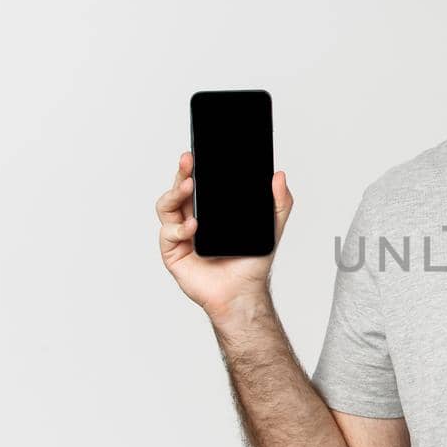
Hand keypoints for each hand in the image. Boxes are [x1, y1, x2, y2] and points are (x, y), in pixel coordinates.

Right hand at [156, 151, 295, 319]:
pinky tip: (194, 226)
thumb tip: (280, 176)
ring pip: (166, 206)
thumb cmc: (251, 264)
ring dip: (175, 193)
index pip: (198, 182)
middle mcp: (191, 218)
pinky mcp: (172, 252)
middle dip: (181, 172)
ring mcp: (180, 234)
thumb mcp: (272, 228)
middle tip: (189, 162)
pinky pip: (168, 234)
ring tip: (190, 187)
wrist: (243, 293)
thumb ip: (279, 202)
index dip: (194, 167)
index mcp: (210, 210)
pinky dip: (180, 228)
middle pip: (178, 189)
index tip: (197, 154)